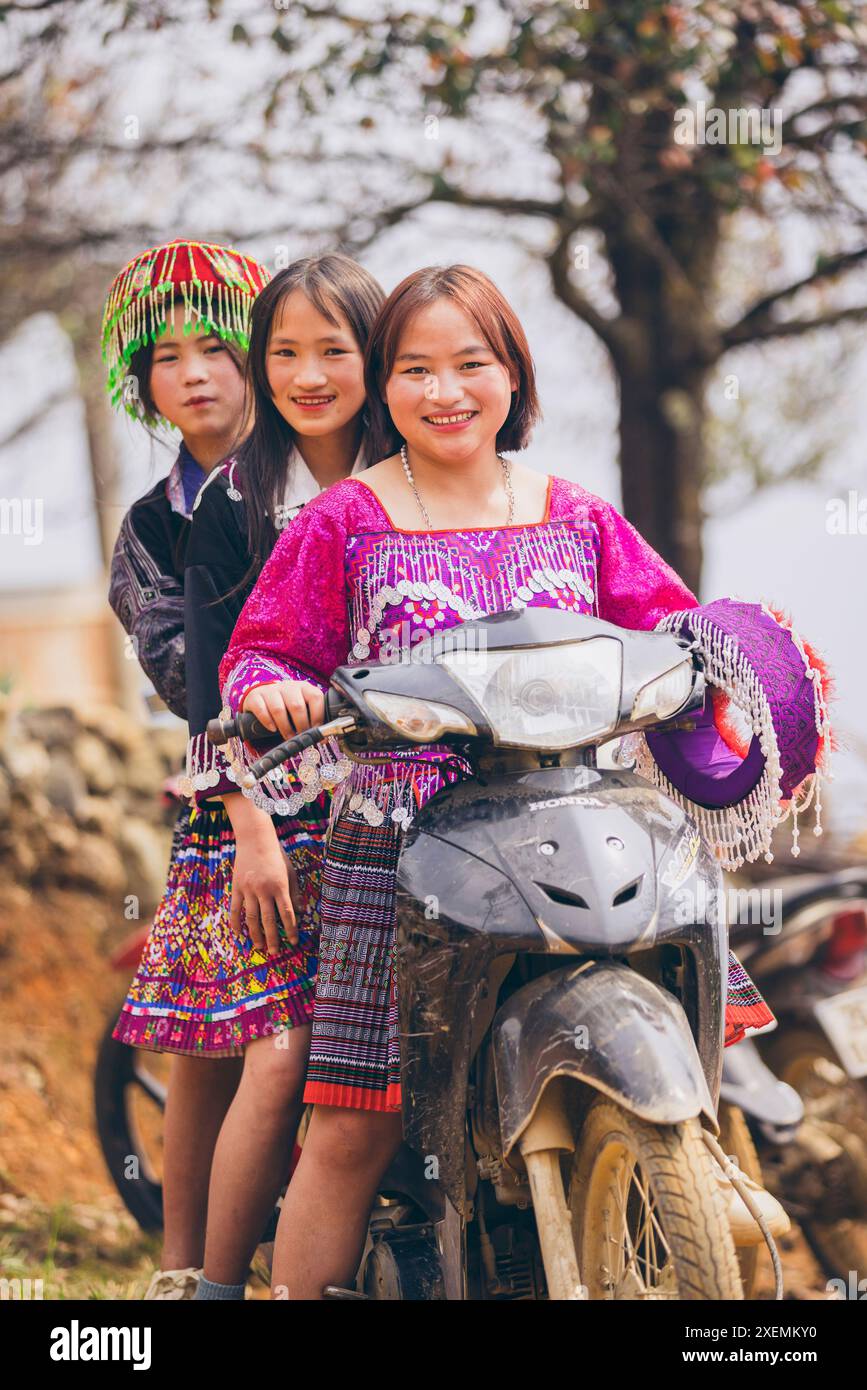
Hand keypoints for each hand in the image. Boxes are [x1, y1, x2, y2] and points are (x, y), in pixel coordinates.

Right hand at [230, 820, 301, 954]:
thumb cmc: (276, 856)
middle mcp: (264, 889)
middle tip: (275, 952)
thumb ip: (295, 893)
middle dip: (273, 938)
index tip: (294, 942)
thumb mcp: (290, 872)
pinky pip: (234, 909)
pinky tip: (239, 935)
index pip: (287, 913)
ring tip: (259, 946)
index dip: (291, 930)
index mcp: (280, 886)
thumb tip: (302, 913)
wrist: (255, 838)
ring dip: (255, 934)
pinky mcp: (236, 887)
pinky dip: (235, 923)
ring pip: (251, 918)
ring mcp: (248, 889)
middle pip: (268, 920)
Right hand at [241, 679, 324, 740]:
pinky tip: (273, 729)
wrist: (262, 697)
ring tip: (288, 737)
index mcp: (304, 687)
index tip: (316, 730)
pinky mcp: (255, 697)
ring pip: (278, 709)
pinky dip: (267, 722)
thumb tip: (323, 738)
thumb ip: (312, 719)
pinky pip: (261, 710)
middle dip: (301, 726)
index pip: (315, 697)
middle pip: (297, 706)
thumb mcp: (302, 707)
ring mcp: (271, 690)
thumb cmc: (287, 706)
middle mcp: (288, 686)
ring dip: (285, 728)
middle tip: (301, 737)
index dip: (318, 716)